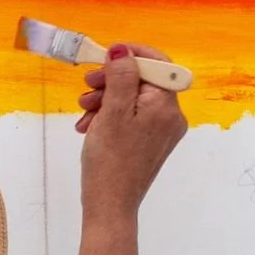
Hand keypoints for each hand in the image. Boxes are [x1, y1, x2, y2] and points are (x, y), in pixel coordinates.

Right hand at [77, 44, 186, 218]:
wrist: (110, 205)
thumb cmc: (110, 160)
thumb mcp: (112, 111)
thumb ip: (120, 77)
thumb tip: (122, 49)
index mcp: (166, 106)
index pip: (156, 64)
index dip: (130, 55)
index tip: (104, 56)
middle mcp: (170, 116)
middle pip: (142, 81)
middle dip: (111, 81)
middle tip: (87, 86)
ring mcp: (161, 131)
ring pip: (132, 99)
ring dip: (105, 99)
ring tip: (84, 112)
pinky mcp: (149, 142)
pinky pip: (131, 117)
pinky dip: (110, 116)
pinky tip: (90, 126)